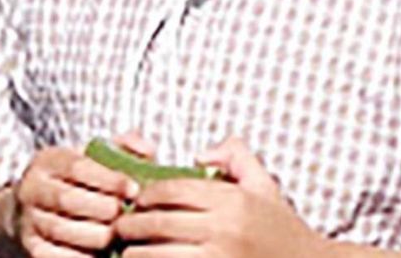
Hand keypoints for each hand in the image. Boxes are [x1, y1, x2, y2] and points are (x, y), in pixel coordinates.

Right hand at [8, 131, 155, 257]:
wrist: (34, 212)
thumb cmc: (79, 183)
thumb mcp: (95, 159)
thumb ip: (123, 148)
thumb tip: (145, 150)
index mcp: (48, 161)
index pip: (77, 166)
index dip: (108, 179)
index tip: (134, 189)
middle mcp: (32, 188)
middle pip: (68, 199)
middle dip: (103, 209)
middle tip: (128, 216)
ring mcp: (27, 219)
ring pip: (60, 229)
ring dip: (95, 235)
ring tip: (119, 236)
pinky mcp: (30, 247)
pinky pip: (53, 254)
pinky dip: (80, 256)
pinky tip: (102, 254)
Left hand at [113, 136, 326, 257]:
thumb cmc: (281, 229)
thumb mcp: (265, 185)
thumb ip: (236, 156)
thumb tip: (199, 154)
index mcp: (232, 200)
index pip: (172, 190)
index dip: (145, 194)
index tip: (136, 201)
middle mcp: (224, 230)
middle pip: (157, 223)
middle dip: (129, 225)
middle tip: (118, 227)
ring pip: (157, 256)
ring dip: (135, 254)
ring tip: (127, 253)